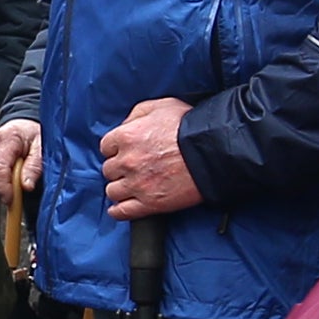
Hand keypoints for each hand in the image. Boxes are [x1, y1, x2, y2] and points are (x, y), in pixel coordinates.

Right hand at [0, 118, 43, 200]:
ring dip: (5, 182)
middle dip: (7, 186)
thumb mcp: (43, 147)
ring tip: (18, 174)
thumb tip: (26, 186)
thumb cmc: (35, 134)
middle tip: (22, 185)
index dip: (4, 187)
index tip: (11, 200)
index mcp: (7, 138)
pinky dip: (2, 179)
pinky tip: (11, 174)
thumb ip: (35, 166)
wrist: (25, 126)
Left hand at [97, 97, 202, 220]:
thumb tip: (126, 125)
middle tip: (132, 167)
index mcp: (127, 136)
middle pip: (109, 169)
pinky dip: (118, 211)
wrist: (212, 152)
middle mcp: (127, 161)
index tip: (123, 151)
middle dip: (119, 168)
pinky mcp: (149, 204)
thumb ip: (137, 114)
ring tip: (130, 186)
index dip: (116, 149)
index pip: (106, 146)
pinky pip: (122, 212)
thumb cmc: (189, 127)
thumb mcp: (161, 106)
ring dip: (119, 188)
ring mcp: (137, 185)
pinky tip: (120, 207)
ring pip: (113, 191)